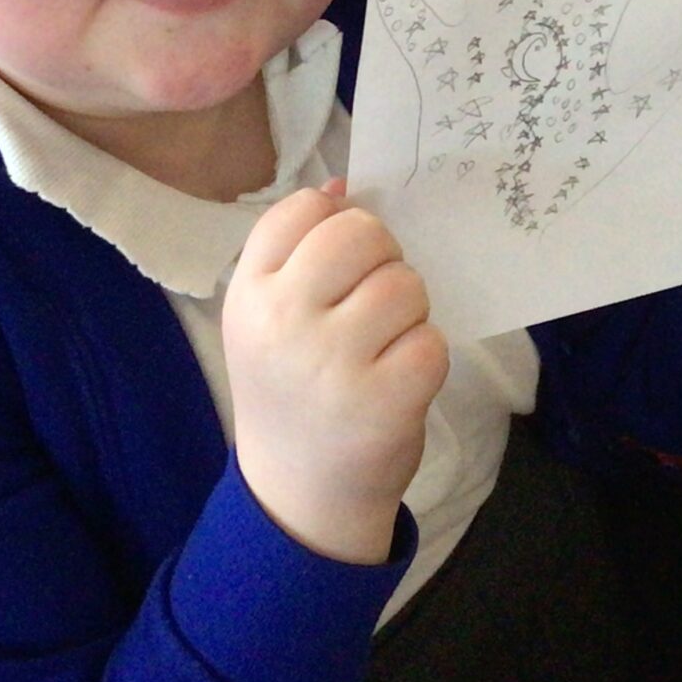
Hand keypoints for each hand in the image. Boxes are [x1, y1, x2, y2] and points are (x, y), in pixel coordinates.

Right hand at [224, 183, 447, 563]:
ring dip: (410, 310)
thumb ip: (297, 251)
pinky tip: (399, 380)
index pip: (302, 209)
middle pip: (362, 233)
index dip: (337, 221)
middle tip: (373, 300)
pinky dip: (426, 357)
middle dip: (383, 257)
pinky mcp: (383, 402)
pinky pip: (431, 342)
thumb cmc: (292, 390)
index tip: (339, 263)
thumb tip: (344, 187)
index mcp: (250, 294)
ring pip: (405, 285)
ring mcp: (333, 362)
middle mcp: (284, 321)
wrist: (297, 494)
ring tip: (385, 346)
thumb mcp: (268, 319)